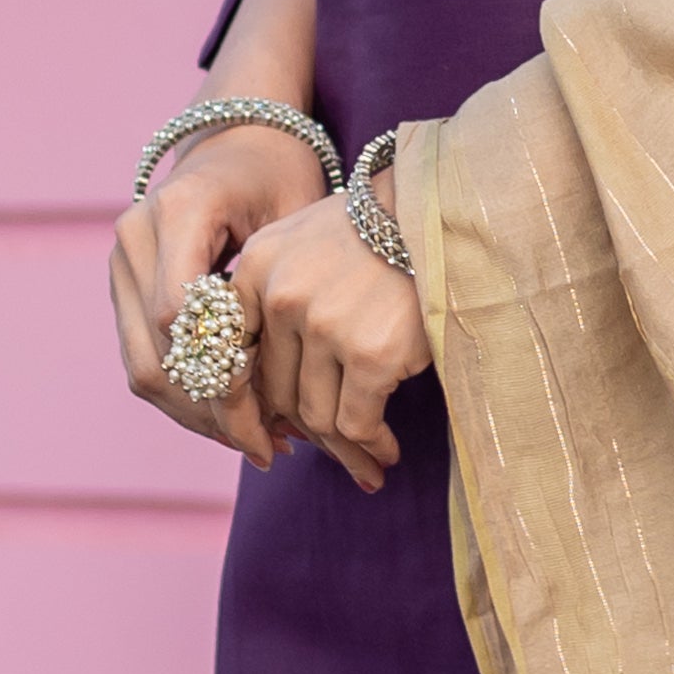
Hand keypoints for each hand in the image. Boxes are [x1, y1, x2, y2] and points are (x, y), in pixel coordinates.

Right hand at [109, 109, 319, 465]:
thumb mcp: (294, 220)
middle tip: (268, 448)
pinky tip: (234, 420)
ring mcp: (120, 263)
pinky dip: (188, 398)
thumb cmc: (280, 175)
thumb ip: (277, 293)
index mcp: (178, 210)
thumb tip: (277, 394)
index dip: (225, 376)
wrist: (238, 139)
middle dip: (213, 413)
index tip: (277, 420)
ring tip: (257, 444)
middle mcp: (133, 237)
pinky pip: (145, 360)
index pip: (184, 318)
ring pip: (145, 369)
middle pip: (157, 355)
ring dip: (199, 416)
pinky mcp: (122, 287)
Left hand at [235, 192, 429, 491]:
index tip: (263, 439)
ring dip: (342, 450)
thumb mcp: (306, 247)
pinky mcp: (369, 352)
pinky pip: (356, 422)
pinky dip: (370, 445)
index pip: (230, 357)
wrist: (443, 211)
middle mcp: (280, 296)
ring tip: (368, 463)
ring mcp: (323, 325)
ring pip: (315, 416)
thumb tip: (266, 396)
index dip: (243, 410)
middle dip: (302, 435)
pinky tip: (386, 451)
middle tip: (331, 454)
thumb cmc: (380, 233)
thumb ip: (274, 301)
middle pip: (276, 393)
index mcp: (256, 269)